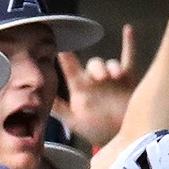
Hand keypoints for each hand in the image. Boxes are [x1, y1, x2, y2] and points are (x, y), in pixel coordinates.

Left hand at [56, 23, 136, 146]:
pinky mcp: (128, 79)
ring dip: (112, 67)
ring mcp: (112, 78)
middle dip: (97, 68)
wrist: (119, 138)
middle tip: (101, 79)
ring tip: (115, 77)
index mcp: (81, 88)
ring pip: (111, 63)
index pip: (70, 67)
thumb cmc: (95, 131)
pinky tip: (128, 29)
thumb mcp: (75, 121)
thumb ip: (59, 108)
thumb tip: (38, 99)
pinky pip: (129, 58)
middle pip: (94, 64)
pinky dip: (129, 44)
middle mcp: (95, 80)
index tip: (60, 42)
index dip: (65, 55)